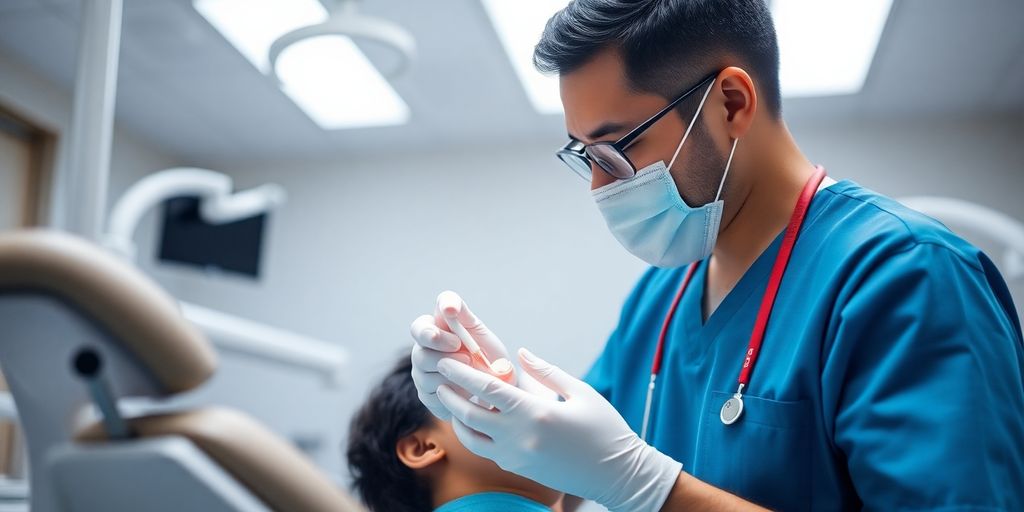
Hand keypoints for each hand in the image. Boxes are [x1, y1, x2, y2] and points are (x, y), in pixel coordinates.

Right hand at [409, 291, 513, 419]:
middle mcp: (422, 352)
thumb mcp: (478, 330)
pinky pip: (433, 395)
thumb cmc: (485, 352)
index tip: (456, 340)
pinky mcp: (426, 395)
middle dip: (446, 357)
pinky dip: (453, 391)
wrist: (497, 385)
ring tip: (471, 371)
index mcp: (431, 331)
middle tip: (469, 357)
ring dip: (452, 374)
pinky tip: (466, 388)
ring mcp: (421, 374)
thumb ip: (462, 313)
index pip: (418, 328)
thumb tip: (449, 306)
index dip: (431, 333)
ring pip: (426, 376)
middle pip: (419, 354)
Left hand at [435, 348, 681, 511]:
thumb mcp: (580, 392)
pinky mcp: (518, 469)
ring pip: (471, 437)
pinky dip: (474, 434)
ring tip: (451, 398)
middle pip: (469, 414)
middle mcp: (519, 437)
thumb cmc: (605, 429)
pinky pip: (486, 450)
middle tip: (438, 375)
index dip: (462, 373)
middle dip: (450, 393)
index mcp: (535, 413)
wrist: (616, 475)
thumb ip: (546, 371)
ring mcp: (516, 457)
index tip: (447, 360)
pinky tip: (473, 419)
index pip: (486, 389)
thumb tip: (520, 352)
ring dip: (457, 416)